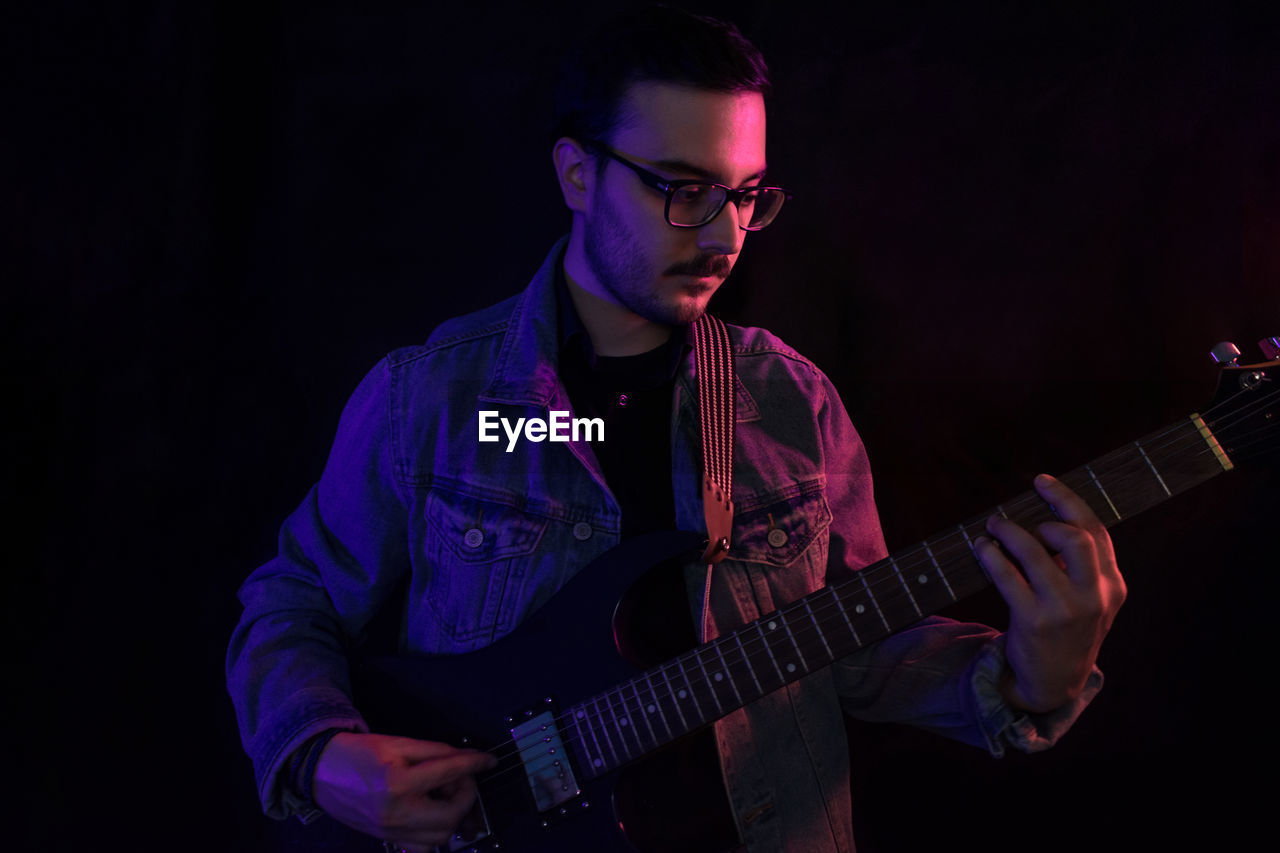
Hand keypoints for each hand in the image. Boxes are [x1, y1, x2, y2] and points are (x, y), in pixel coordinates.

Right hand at [313, 732, 497, 851]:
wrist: (321, 771)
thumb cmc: (359, 752)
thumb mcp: (398, 743)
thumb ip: (435, 752)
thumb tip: (465, 759)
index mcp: (398, 783)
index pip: (448, 773)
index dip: (474, 765)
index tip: (489, 760)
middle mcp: (396, 813)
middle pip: (451, 814)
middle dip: (466, 795)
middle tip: (461, 779)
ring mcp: (391, 832)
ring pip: (441, 836)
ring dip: (454, 815)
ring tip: (446, 794)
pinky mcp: (387, 841)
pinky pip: (423, 848)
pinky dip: (436, 833)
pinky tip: (433, 813)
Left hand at [976, 473, 1126, 712]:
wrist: (1054, 682)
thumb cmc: (1066, 630)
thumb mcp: (1089, 599)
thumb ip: (1079, 563)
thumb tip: (1043, 517)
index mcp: (1112, 585)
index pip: (1096, 531)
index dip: (1067, 501)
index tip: (1041, 481)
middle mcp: (1094, 596)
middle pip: (1074, 537)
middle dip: (1041, 519)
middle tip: (1012, 521)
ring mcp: (1065, 610)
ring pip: (1035, 551)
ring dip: (1008, 532)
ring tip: (992, 528)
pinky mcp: (1034, 622)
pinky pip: (1007, 576)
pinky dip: (990, 555)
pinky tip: (982, 548)